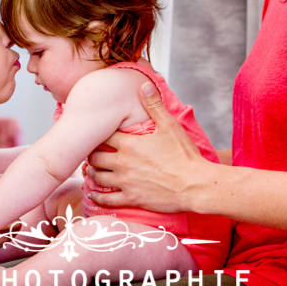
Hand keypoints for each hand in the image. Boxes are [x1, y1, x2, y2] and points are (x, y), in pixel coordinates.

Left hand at [86, 82, 207, 212]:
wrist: (194, 185)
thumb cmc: (184, 155)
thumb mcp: (170, 126)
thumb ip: (154, 105)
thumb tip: (144, 85)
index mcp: (130, 144)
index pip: (103, 136)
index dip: (97, 134)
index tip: (96, 134)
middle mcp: (123, 163)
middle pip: (96, 157)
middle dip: (92, 154)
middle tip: (92, 153)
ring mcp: (125, 182)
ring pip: (98, 177)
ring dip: (92, 173)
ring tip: (92, 170)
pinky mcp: (131, 198)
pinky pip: (107, 200)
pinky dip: (97, 197)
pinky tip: (93, 195)